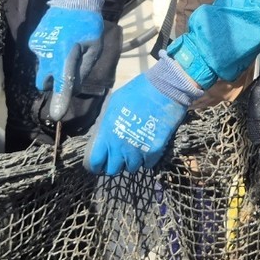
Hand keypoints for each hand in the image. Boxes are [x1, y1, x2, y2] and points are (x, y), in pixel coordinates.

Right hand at [30, 0, 103, 121]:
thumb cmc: (88, 24)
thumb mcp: (95, 47)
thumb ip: (83, 69)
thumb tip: (74, 86)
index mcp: (66, 54)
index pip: (62, 82)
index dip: (60, 99)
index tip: (57, 114)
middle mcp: (48, 53)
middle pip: (44, 82)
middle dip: (52, 84)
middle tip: (65, 72)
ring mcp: (38, 47)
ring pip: (43, 69)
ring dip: (52, 67)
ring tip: (65, 48)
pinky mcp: (33, 41)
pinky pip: (41, 56)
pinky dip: (49, 55)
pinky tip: (58, 41)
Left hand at [86, 52, 202, 174]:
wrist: (164, 89)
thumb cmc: (137, 92)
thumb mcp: (114, 103)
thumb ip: (107, 122)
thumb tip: (103, 133)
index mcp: (107, 133)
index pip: (95, 161)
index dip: (96, 165)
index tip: (100, 164)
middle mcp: (120, 146)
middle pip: (113, 169)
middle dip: (115, 164)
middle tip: (120, 156)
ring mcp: (137, 150)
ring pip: (131, 168)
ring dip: (132, 161)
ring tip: (136, 150)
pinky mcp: (154, 151)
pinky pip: (148, 164)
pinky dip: (147, 159)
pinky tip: (148, 147)